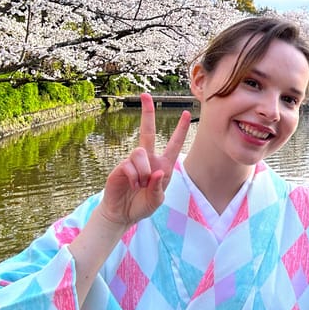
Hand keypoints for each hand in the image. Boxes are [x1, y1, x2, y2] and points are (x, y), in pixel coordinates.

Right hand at [96, 93, 190, 226]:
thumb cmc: (142, 205)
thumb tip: (157, 173)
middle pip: (147, 131)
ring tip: (140, 185)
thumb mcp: (156, 200)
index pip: (174, 144)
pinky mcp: (120, 167)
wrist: (122, 214)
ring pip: (140, 152)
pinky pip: (129, 165)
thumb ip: (159, 188)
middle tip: (145, 95)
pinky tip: (132, 186)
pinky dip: (134, 177)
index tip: (187, 113)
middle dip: (147, 112)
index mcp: (163, 165)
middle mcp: (148, 159)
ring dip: (143, 171)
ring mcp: (133, 162)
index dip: (180, 129)